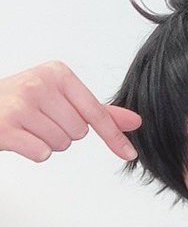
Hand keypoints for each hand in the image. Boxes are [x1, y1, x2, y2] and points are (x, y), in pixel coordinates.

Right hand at [0, 61, 140, 161]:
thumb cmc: (19, 102)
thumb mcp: (58, 98)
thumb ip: (97, 111)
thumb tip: (135, 121)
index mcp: (56, 73)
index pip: (95, 112)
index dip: (113, 136)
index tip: (129, 153)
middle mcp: (38, 83)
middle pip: (79, 132)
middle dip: (63, 133)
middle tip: (38, 120)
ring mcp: (20, 104)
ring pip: (61, 143)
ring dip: (47, 142)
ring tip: (28, 126)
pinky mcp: (5, 127)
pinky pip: (42, 153)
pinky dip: (33, 151)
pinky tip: (19, 136)